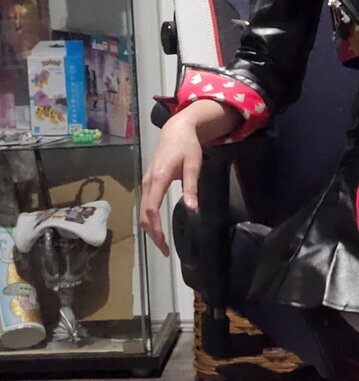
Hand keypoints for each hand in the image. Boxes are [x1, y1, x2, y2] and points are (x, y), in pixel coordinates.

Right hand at [139, 115, 203, 257]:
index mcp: (158, 178)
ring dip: (150, 228)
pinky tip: (158, 227)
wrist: (176, 130)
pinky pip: (145, 204)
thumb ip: (191, 187)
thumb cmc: (186, 146)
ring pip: (143, 211)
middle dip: (152, 234)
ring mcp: (146, 182)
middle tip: (164, 250)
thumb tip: (192, 209)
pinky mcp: (149, 182)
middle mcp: (148, 182)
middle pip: (144, 214)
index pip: (152, 208)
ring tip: (162, 242)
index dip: (156, 228)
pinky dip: (150, 219)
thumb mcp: (193, 165)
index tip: (164, 243)